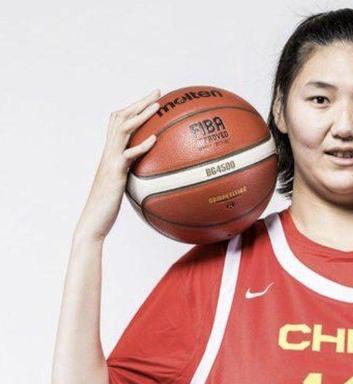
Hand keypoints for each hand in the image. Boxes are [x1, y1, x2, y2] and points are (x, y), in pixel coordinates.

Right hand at [74, 89, 161, 240]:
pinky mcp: (114, 174)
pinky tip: (155, 140)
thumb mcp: (125, 186)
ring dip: (140, 116)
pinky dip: (141, 146)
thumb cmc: (109, 207)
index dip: (134, 107)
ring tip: (157, 107)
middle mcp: (109, 152)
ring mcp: (110, 161)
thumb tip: (156, 173)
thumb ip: (135, 174)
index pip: (119, 122)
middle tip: (158, 92)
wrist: (93, 222)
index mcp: (111, 153)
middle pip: (121, 118)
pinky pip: (128, 156)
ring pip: (122, 130)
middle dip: (139, 102)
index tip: (153, 98)